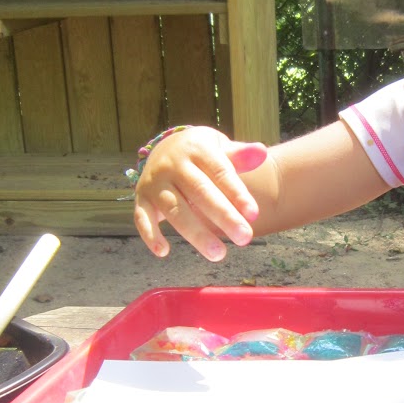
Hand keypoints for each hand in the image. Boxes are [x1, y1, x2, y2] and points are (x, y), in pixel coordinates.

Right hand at [133, 127, 267, 260]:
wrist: (165, 148)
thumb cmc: (201, 154)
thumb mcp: (219, 147)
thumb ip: (239, 155)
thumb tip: (261, 152)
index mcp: (197, 149)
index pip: (220, 172)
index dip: (237, 193)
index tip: (253, 214)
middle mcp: (173, 164)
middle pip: (200, 192)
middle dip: (224, 216)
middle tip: (245, 238)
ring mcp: (155, 182)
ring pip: (175, 210)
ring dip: (196, 233)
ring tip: (218, 254)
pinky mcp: (142, 198)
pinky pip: (142, 217)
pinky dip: (150, 235)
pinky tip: (163, 252)